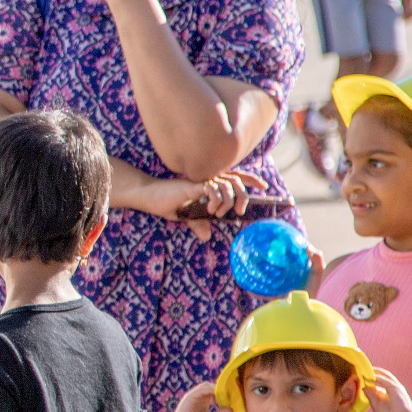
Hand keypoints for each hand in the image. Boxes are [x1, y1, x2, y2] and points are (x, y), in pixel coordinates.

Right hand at [123, 168, 262, 239]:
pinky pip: (213, 188)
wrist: (147, 196)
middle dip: (245, 196)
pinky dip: (216, 200)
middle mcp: (207, 178)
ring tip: (219, 214)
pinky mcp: (193, 185)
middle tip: (240, 212)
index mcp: (208, 183)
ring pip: (228, 184)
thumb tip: (205, 236)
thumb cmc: (164, 202)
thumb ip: (197, 223)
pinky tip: (209, 210)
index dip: (251, 179)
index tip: (264, 187)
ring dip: (229, 201)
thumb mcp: (184, 216)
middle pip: (237, 180)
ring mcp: (201, 181)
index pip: (235, 176)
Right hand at [169, 381, 226, 411]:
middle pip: (210, 386)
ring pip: (206, 385)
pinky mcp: (190, 396)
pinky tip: (215, 400)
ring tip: (222, 398)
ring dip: (216, 390)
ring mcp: (193, 395)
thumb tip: (232, 409)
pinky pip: (201, 389)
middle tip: (228, 397)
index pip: (214, 392)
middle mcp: (198, 396)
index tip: (230, 399)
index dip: (222, 394)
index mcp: (203, 401)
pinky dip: (210, 391)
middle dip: (220, 390)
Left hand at [361, 366, 411, 411]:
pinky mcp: (395, 388)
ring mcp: (396, 387)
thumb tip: (363, 387)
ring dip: (375, 372)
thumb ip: (370, 396)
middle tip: (362, 369)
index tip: (360, 376)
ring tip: (365, 369)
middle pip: (383, 376)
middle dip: (373, 372)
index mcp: (389, 393)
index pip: (379, 383)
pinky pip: (384, 380)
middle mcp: (393, 388)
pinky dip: (376, 376)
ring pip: (384, 375)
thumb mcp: (376, 405)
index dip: (370, 379)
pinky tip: (369, 375)